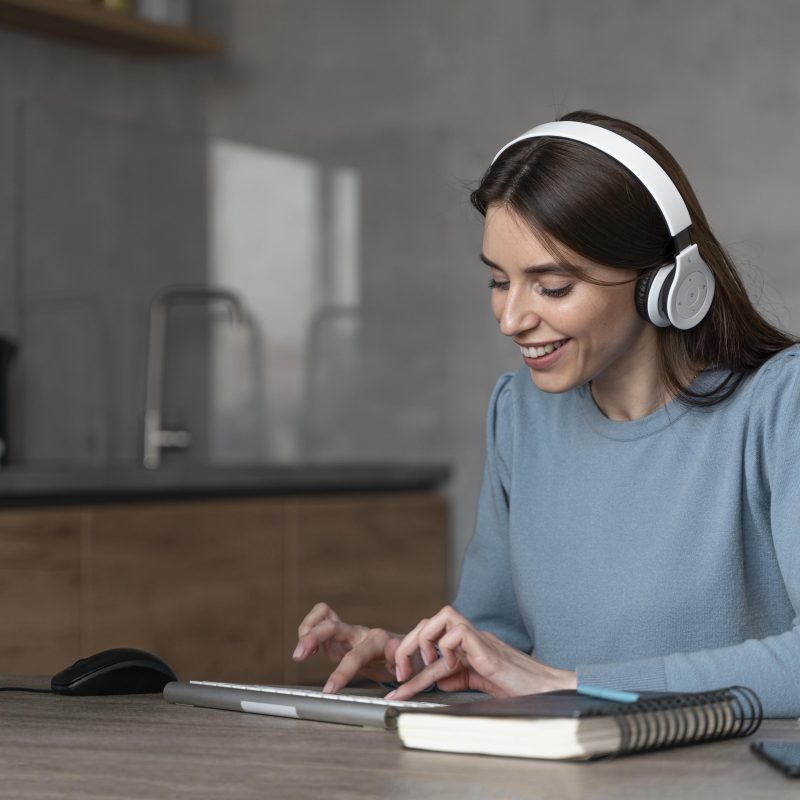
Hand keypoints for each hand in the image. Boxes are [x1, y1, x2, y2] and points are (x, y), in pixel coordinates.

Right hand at [293, 602, 411, 693]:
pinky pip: (322, 619)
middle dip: (314, 637)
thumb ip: (399, 659)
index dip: (342, 672)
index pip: (356, 655)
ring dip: (308, 628)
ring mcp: (349, 631)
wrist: (407, 651)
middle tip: (298, 655)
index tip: (329, 690)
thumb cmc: (406, 661)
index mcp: (377, 641)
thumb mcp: (408, 666)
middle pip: (333, 627)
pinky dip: (310, 628)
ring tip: (300, 652)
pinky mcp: (339, 634)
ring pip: (324, 616)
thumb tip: (391, 650)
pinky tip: (307, 648)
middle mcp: (360, 632)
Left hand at [387, 605, 575, 700]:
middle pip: (431, 621)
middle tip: (401, 673)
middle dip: (408, 645)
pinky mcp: (487, 648)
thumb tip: (439, 680)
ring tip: (424, 666)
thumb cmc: (520, 688)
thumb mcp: (481, 683)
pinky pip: (458, 632)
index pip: (432, 638)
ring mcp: (480, 639)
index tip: (398, 686)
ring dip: (424, 640)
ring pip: (442, 616)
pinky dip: (445, 649)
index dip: (410, 658)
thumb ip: (460, 678)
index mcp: (468, 645)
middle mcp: (472, 637)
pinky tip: (451, 667)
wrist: (548, 691)